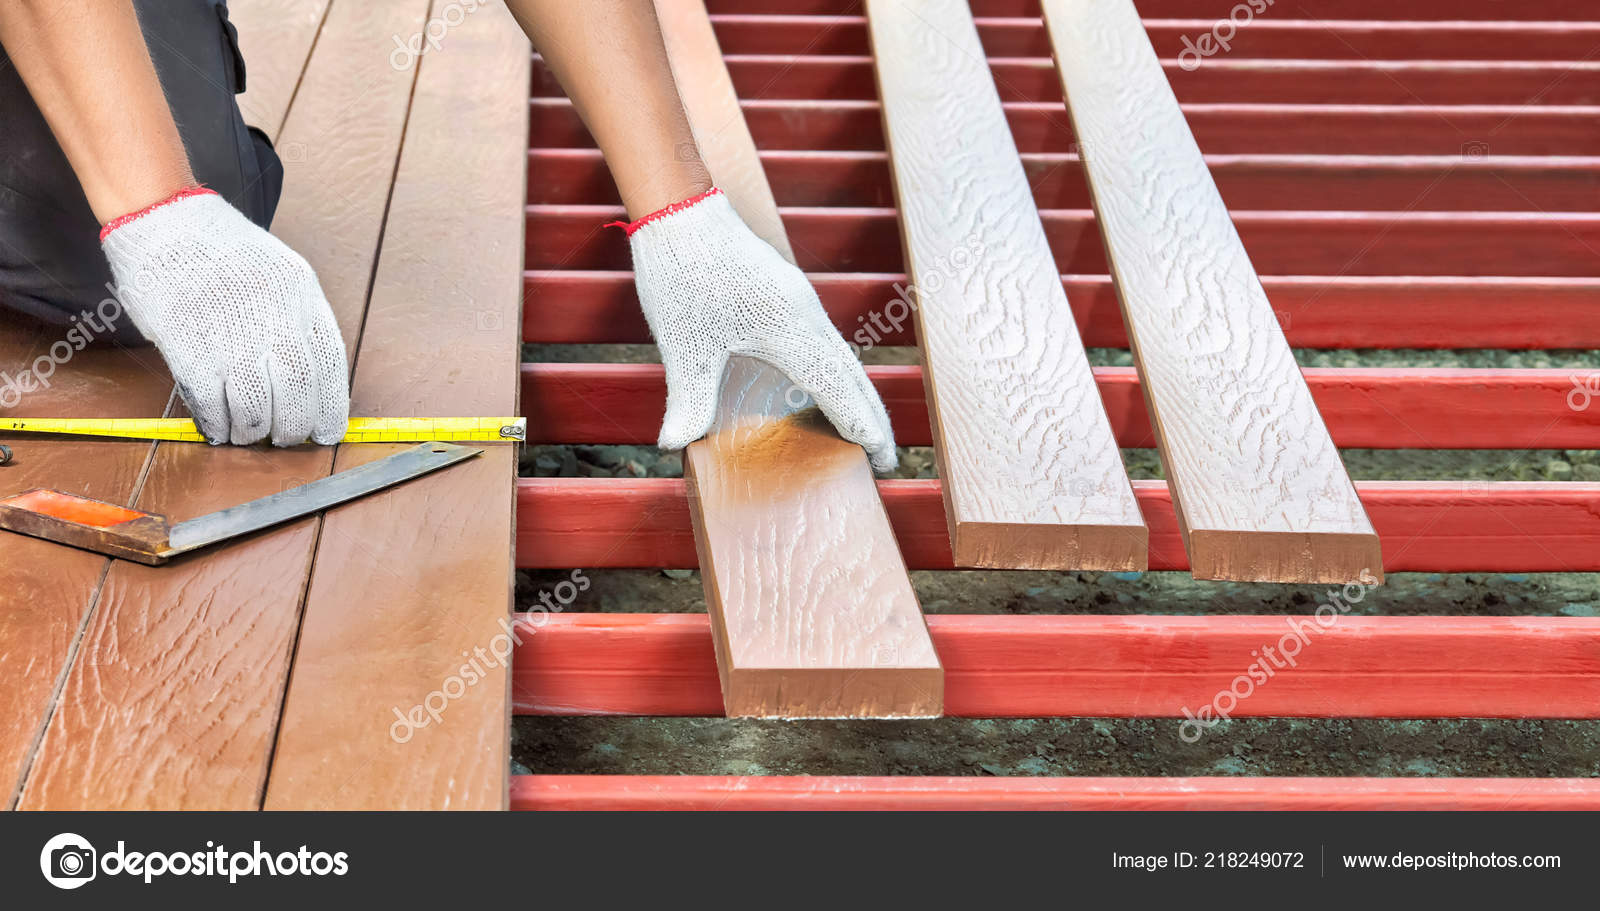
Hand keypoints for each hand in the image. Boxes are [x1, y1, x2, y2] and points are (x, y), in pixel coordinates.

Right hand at [100, 188, 348, 445]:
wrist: (166, 221)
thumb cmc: (224, 251)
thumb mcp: (283, 273)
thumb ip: (300, 318)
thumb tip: (312, 377)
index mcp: (302, 298)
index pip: (330, 367)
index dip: (331, 408)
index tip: (329, 432)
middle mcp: (273, 319)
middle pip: (297, 394)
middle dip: (294, 428)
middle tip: (287, 439)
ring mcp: (231, 336)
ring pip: (256, 409)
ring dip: (255, 432)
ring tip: (251, 435)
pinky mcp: (189, 348)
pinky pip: (212, 405)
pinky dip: (218, 425)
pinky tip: (220, 428)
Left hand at [621, 189, 897, 471]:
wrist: (681, 207)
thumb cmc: (683, 272)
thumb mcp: (681, 344)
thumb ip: (687, 397)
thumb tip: (672, 443)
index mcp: (788, 330)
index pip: (837, 388)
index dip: (860, 425)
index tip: (882, 456)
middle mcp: (805, 316)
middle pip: (852, 376)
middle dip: (872, 418)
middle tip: (886, 459)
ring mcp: (799, 303)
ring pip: (842, 357)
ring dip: (859, 395)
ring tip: (867, 430)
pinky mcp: (787, 294)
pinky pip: (826, 342)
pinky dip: (838, 372)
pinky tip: (829, 384)